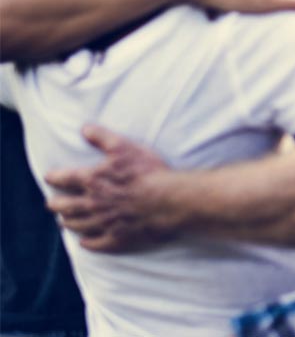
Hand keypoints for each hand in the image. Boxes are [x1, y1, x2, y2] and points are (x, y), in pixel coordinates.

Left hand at [46, 125, 174, 251]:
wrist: (167, 201)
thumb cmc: (147, 172)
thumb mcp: (125, 148)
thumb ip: (103, 137)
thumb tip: (84, 129)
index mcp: (92, 181)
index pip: (65, 179)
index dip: (54, 177)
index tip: (49, 177)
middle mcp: (92, 204)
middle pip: (65, 206)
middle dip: (56, 204)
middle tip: (51, 204)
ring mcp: (103, 223)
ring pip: (78, 225)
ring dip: (69, 223)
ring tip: (63, 222)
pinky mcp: (117, 238)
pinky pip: (96, 244)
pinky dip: (88, 243)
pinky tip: (85, 242)